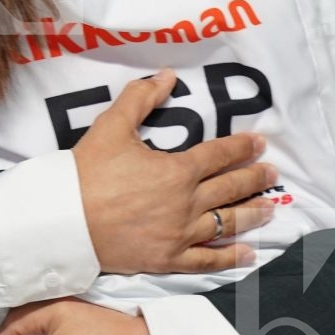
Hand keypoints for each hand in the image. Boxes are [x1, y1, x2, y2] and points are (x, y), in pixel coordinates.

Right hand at [72, 70, 277, 274]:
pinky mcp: (168, 259)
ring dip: (252, 213)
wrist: (62, 222)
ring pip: (227, 223)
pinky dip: (230, 257)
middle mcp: (187, 203)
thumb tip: (168, 75)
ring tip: (270, 207)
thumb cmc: (86, 173)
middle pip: (231, 188)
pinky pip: (207, 259)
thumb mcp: (112, 127)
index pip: (221, 155)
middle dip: (254, 178)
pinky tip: (248, 253)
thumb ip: (141, 98)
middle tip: (271, 172)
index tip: (260, 143)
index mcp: (178, 170)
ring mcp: (180, 234)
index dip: (243, 147)